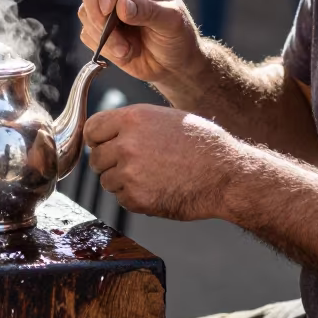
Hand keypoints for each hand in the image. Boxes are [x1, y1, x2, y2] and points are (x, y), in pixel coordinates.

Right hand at [76, 0, 200, 86]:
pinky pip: (86, 34)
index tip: (109, 8)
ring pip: (85, 12)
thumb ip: (148, 11)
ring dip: (104, 36)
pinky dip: (104, 47)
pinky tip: (124, 53)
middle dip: (95, 10)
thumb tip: (121, 5)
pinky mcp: (97, 29)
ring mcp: (105, 8)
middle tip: (107, 31)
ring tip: (127, 49)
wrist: (172, 66)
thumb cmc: (177, 36)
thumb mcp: (171, 22)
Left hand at [86, 104, 239, 220]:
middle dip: (111, 163)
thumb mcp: (166, 118)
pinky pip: (121, 199)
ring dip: (123, 182)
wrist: (226, 174)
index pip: (92, 129)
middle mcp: (126, 145)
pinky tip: (158, 189)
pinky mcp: (137, 199)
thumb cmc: (202, 144)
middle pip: (96, 158)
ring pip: (107, 181)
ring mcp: (130, 173)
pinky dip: (135, 198)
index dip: (98, 139)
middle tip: (136, 165)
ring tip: (152, 177)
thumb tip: (108, 132)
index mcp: (132, 119)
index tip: (105, 145)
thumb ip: (133, 124)